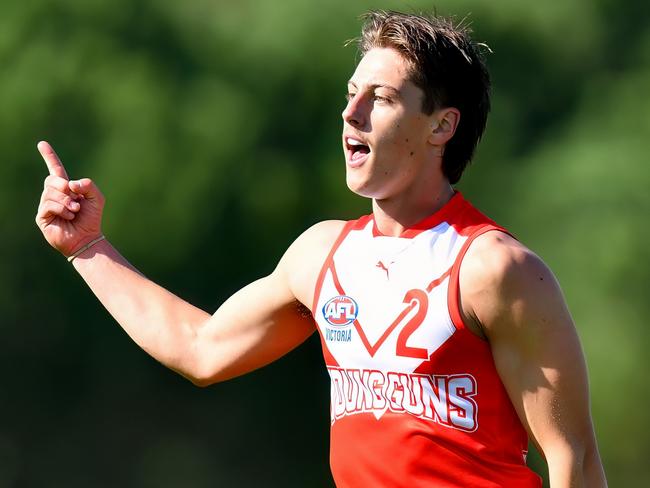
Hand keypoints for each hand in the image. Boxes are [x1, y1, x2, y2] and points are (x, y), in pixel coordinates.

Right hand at [35, 141, 104, 256]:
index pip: (55, 169)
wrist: (87, 238)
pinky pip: (48, 205)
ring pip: (50, 193)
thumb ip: (88, 185)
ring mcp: (46, 205)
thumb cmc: (91, 218)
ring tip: (75, 211)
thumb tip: (70, 183)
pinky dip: (62, 209)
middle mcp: (53, 195)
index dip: (49, 157)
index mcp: (66, 188)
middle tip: (75, 198)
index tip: (42, 144)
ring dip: (66, 202)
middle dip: (64, 186)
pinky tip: (69, 216)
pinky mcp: (42, 217)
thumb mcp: (97, 198)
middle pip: (51, 180)